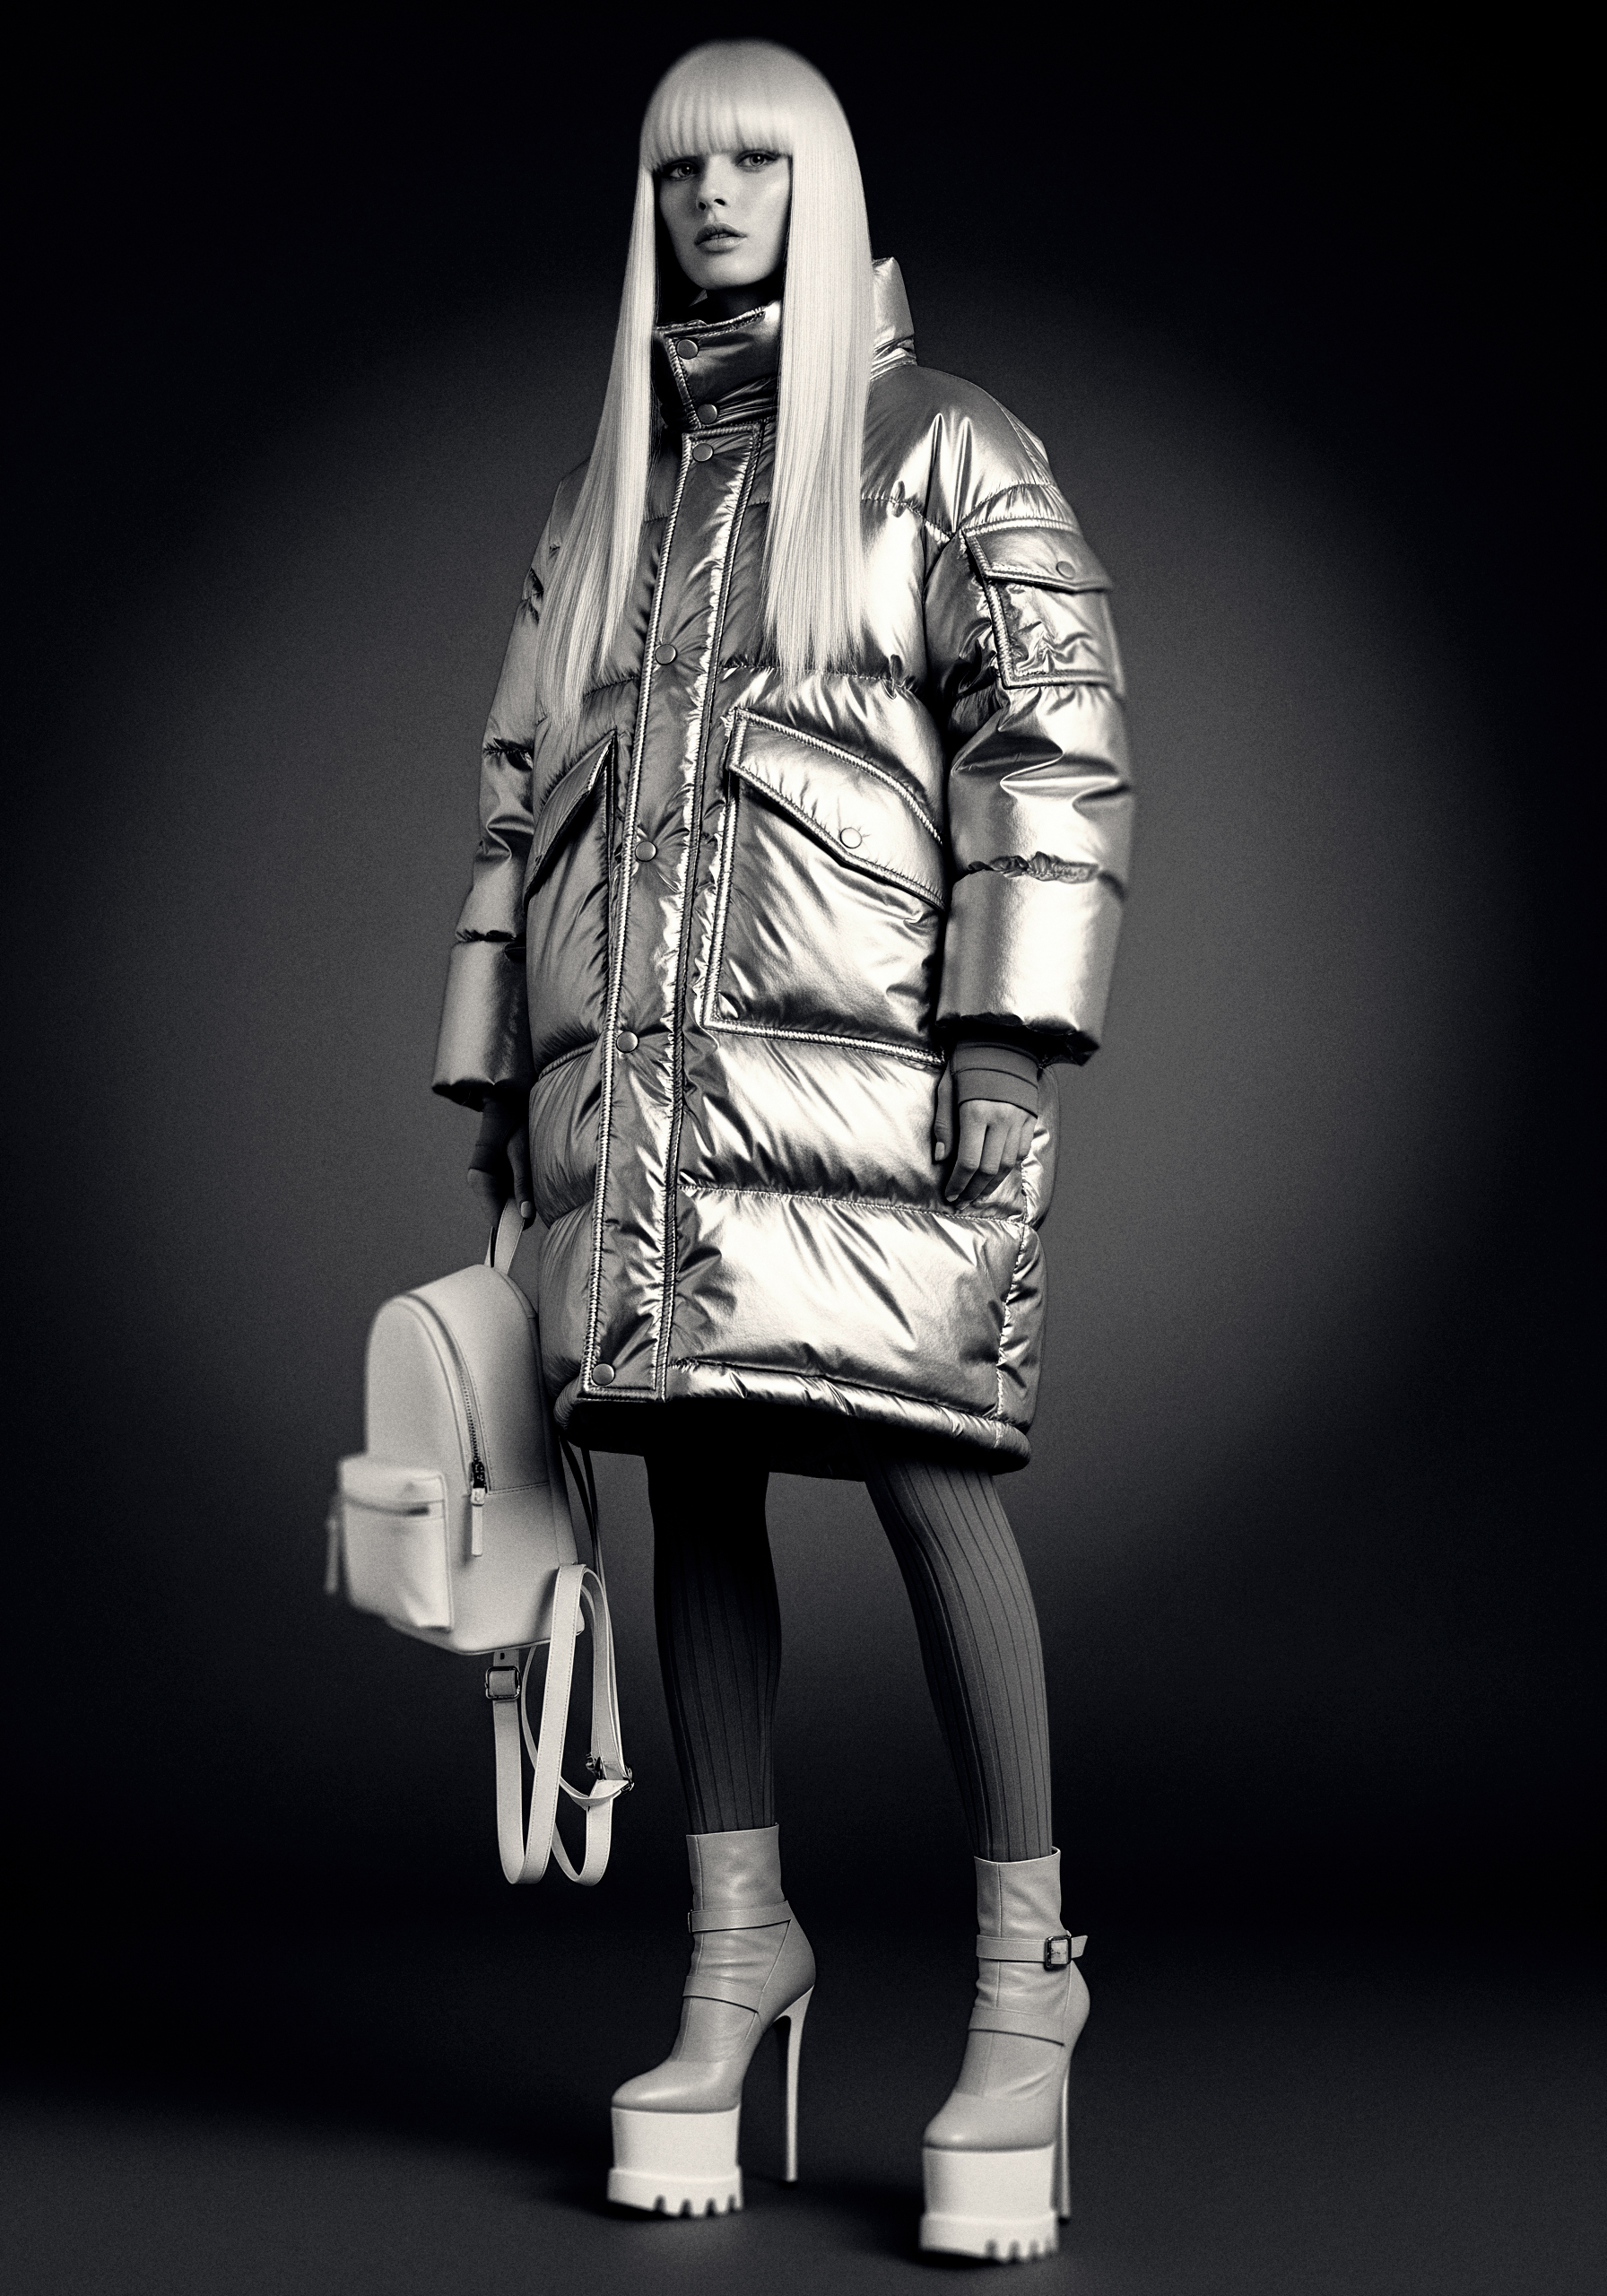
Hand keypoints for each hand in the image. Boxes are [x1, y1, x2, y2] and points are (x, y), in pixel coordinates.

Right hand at [468, 1093, 532, 1223]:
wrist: (511, 1101)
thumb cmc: (515, 1123)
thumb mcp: (520, 1152)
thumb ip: (522, 1183)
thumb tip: (526, 1215)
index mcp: (479, 1177)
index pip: (493, 1214)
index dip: (508, 1227)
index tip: (523, 1235)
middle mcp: (482, 1182)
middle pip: (502, 1213)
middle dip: (520, 1213)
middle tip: (540, 1204)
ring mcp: (492, 1181)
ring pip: (509, 1206)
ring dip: (524, 1202)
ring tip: (537, 1184)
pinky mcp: (502, 1177)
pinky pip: (513, 1196)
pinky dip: (525, 1194)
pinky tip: (535, 1181)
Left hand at [932, 1064, 1035, 1205]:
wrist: (1000, 1041)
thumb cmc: (967, 1064)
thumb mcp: (946, 1089)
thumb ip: (944, 1126)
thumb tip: (942, 1158)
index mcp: (976, 1112)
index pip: (968, 1161)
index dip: (959, 1183)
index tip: (951, 1195)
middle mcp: (1001, 1118)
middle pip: (989, 1169)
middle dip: (974, 1190)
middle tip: (963, 1203)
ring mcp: (1018, 1119)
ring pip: (1008, 1164)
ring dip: (992, 1184)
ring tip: (978, 1195)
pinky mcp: (1029, 1117)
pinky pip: (1021, 1151)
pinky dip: (1009, 1167)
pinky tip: (997, 1175)